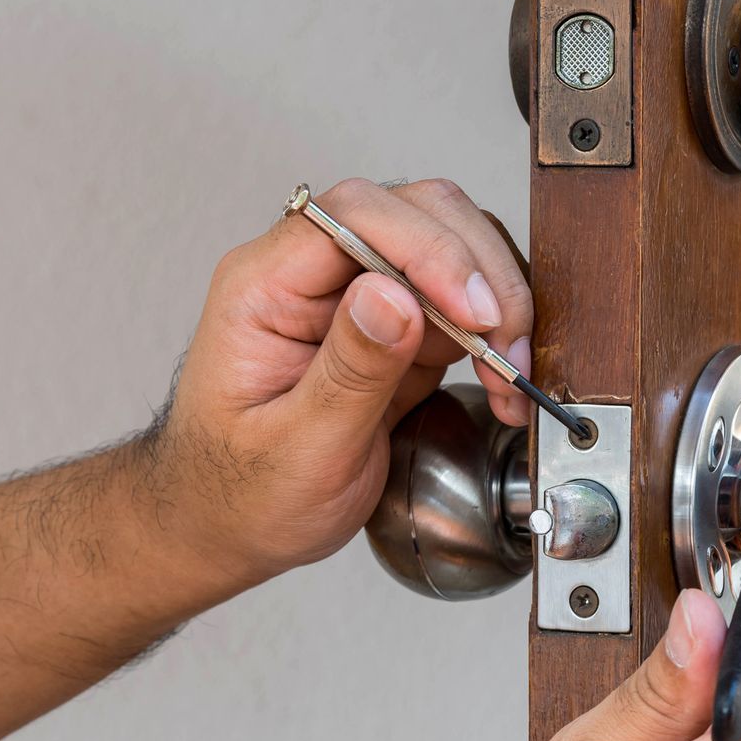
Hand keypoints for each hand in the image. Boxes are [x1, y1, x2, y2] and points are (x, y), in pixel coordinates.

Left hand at [145, 178, 533, 589]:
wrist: (232, 527)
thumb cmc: (241, 493)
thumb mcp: (295, 448)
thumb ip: (348, 371)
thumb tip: (393, 295)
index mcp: (265, 286)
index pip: (355, 215)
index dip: (428, 249)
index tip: (473, 311)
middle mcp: (312, 275)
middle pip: (415, 213)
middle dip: (476, 273)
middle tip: (505, 349)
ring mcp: (357, 296)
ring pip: (450, 248)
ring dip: (494, 303)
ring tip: (508, 375)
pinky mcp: (396, 327)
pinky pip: (459, 302)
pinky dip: (494, 334)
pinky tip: (502, 381)